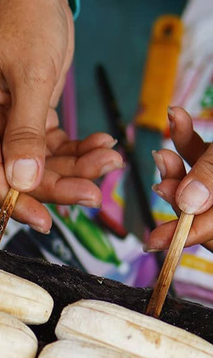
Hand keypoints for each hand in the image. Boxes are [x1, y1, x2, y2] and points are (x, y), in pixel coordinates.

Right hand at [0, 0, 122, 231]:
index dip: (16, 199)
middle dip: (56, 182)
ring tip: (108, 158)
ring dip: (73, 165)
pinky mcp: (26, 111)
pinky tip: (101, 142)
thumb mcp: (31, 74)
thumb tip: (21, 183)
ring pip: (37, 160)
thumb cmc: (24, 17)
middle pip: (17, 170)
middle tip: (96, 193)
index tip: (47, 222)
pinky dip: (75, 146)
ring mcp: (3, 117)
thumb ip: (26, 132)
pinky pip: (50, 142)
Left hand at [147, 106, 212, 251]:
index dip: (183, 237)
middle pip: (199, 209)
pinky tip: (174, 114)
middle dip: (176, 196)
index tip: (152, 243)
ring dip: (176, 166)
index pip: (211, 231)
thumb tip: (186, 204)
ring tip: (162, 153)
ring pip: (194, 181)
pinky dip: (185, 136)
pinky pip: (198, 152)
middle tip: (159, 186)